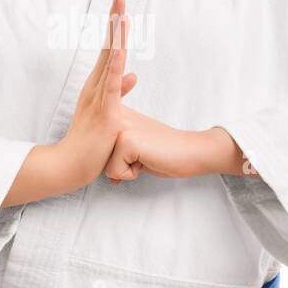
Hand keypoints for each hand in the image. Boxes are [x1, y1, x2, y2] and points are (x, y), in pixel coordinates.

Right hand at [57, 0, 137, 185]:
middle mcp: (95, 87)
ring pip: (110, 61)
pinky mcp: (105, 112)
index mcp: (97, 87)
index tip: (121, 8)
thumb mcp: (109, 113)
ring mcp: (99, 98)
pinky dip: (116, 67)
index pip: (109, 52)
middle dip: (114, 21)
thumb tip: (133, 74)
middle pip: (108, 48)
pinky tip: (121, 51)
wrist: (69, 166)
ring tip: (121, 14)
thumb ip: (120, 91)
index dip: (116, 29)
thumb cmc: (89, 143)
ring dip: (116, 37)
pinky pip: (111, 86)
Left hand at [105, 119, 263, 182]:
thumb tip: (101, 173)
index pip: (99, 148)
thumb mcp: (133, 148)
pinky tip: (147, 160)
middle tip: (143, 154)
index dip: (117, 158)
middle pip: (100, 157)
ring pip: (105, 166)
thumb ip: (115, 153)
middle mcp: (113, 116)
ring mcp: (119, 127)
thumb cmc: (163, 152)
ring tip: (145, 156)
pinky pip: (115, 172)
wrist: (189, 151)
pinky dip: (132, 174)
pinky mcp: (126, 141)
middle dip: (120, 164)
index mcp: (114, 113)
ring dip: (126, 170)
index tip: (138, 148)